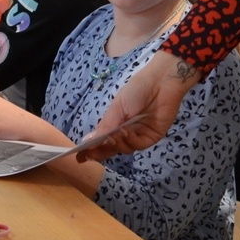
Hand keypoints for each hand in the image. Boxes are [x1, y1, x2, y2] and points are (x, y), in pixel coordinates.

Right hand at [76, 50, 199, 162]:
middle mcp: (125, 132)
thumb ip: (105, 127)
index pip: (101, 140)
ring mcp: (139, 135)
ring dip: (117, 144)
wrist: (160, 83)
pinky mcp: (151, 137)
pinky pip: (138, 145)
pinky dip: (131, 141)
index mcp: (115, 123)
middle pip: (111, 148)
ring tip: (114, 135)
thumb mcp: (117, 108)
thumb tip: (87, 142)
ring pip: (124, 149)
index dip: (91, 149)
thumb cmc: (137, 90)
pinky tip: (127, 132)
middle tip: (91, 154)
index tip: (79, 157)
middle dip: (100, 152)